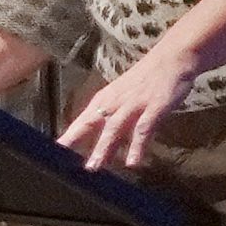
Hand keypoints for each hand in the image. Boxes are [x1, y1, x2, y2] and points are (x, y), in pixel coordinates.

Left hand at [63, 36, 210, 171]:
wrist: (172, 58)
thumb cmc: (145, 81)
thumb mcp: (121, 96)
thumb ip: (109, 118)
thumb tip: (97, 142)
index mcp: (104, 100)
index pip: (81, 121)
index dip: (67, 138)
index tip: (53, 154)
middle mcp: (114, 102)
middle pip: (91, 124)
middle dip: (78, 143)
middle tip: (64, 163)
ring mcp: (133, 105)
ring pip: (114, 128)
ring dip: (103, 147)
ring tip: (94, 167)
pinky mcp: (153, 108)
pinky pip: (143, 129)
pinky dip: (137, 146)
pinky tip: (132, 162)